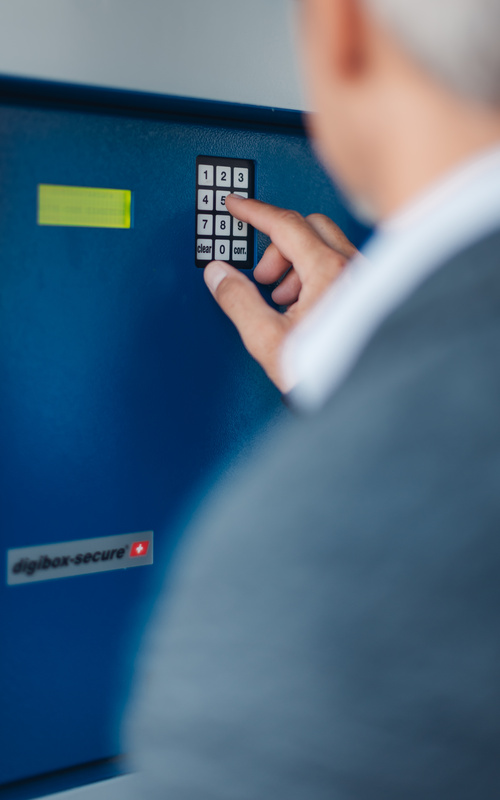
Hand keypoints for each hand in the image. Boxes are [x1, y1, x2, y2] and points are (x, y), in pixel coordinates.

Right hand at [204, 194, 357, 391]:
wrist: (362, 399)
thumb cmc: (328, 374)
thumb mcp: (268, 340)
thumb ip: (238, 301)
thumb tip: (219, 275)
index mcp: (329, 272)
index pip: (285, 225)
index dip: (254, 212)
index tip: (236, 205)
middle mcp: (354, 268)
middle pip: (308, 227)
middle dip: (277, 245)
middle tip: (261, 276)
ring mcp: (367, 279)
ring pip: (325, 245)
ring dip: (295, 262)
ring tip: (281, 299)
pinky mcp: (372, 294)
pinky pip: (339, 266)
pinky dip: (314, 275)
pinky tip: (303, 307)